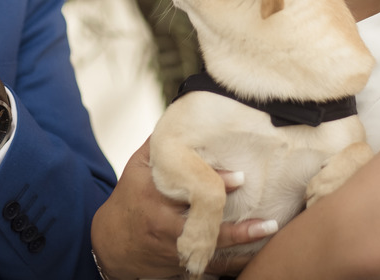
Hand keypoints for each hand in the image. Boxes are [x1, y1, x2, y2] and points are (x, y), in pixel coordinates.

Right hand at [91, 140, 276, 278]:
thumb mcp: (137, 167)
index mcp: (152, 193)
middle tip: (266, 218)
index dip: (214, 183)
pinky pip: (209, 265)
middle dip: (235, 224)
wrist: (112, 243)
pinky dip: (233, 262)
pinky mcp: (178, 263)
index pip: (185, 187)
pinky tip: (255, 255)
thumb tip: (184, 114)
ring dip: (241, 243)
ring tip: (267, 230)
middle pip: (202, 222)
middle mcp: (161, 221)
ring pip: (210, 247)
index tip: (240, 178)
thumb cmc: (130, 197)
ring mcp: (171, 246)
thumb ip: (159, 144)